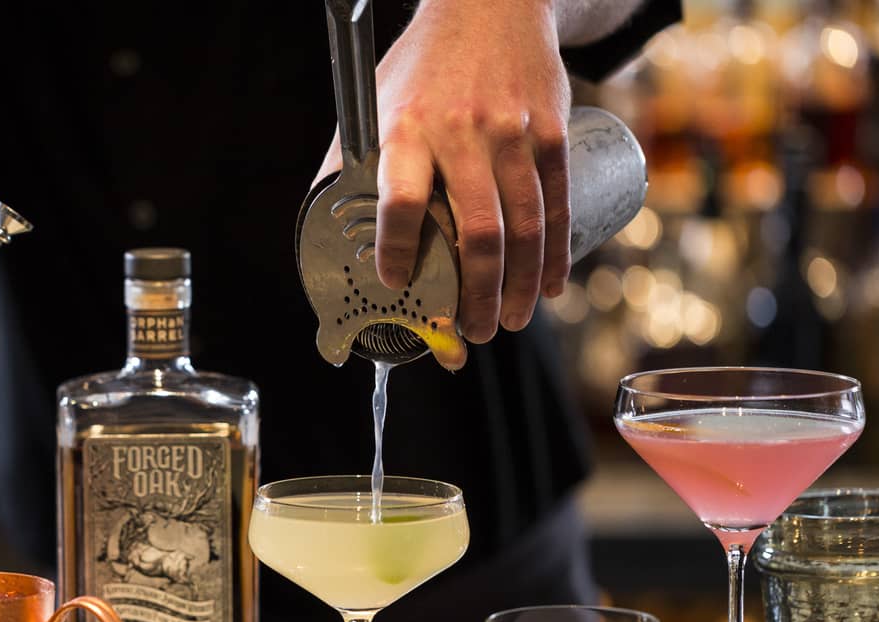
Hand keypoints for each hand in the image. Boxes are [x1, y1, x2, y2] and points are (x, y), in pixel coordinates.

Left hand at [314, 0, 571, 342]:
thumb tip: (321, 234)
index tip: (395, 284)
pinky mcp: (549, 131)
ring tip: (508, 322)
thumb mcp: (375, 104)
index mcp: (406, 129)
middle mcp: (460, 132)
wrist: (489, 6)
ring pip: (524, 228)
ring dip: (518, 288)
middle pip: (476, 233)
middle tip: (470, 333)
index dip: (397, 250)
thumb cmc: (422, 66)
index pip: (400, 200)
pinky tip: (549, 286)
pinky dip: (555, 255)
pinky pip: (557, 205)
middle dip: (475, 295)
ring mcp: (511, 132)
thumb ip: (351, 166)